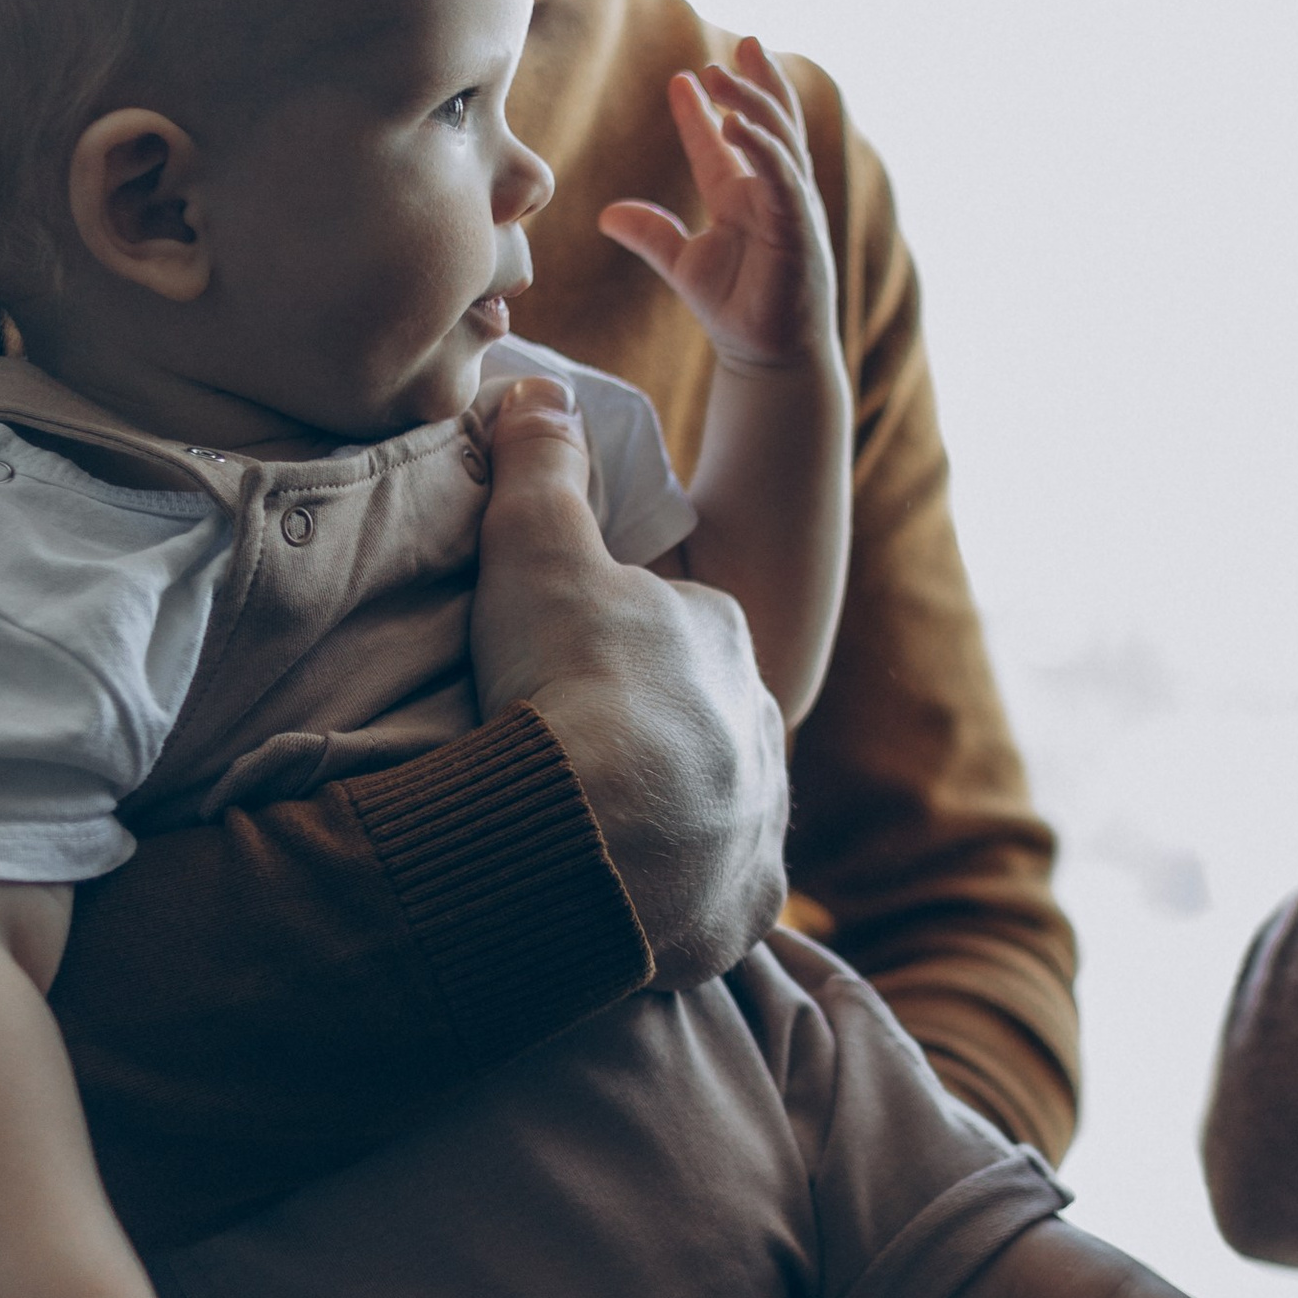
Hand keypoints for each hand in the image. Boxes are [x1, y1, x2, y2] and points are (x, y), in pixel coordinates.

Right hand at [470, 376, 786, 987]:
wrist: (590, 837)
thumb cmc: (568, 680)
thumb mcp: (537, 549)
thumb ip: (540, 468)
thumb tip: (539, 391)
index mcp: (723, 638)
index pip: (680, 626)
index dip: (621, 640)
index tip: (570, 663)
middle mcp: (760, 729)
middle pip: (702, 720)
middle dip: (651, 731)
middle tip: (572, 748)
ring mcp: (758, 823)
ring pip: (716, 810)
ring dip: (667, 817)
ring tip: (588, 831)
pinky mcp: (740, 905)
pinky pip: (711, 898)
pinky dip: (673, 899)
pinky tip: (623, 903)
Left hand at [601, 40, 842, 375]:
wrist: (766, 356)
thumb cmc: (735, 311)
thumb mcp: (682, 264)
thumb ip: (650, 235)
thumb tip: (607, 214)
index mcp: (743, 199)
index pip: (723, 144)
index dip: (701, 111)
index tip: (681, 79)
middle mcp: (771, 194)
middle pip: (770, 124)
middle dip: (754, 82)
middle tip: (734, 47)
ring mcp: (790, 207)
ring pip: (779, 139)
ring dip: (753, 102)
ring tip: (720, 73)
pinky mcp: (799, 227)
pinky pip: (784, 177)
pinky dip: (764, 148)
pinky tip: (737, 123)